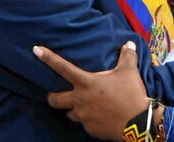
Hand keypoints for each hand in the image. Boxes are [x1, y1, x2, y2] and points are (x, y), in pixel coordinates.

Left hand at [33, 42, 148, 140]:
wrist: (138, 122)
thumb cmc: (131, 94)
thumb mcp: (129, 71)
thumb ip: (127, 56)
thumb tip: (128, 44)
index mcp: (87, 82)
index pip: (63, 67)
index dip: (48, 58)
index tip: (36, 50)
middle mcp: (80, 100)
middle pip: (55, 99)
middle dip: (52, 95)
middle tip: (56, 93)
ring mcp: (83, 116)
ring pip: (70, 113)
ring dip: (74, 108)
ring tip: (84, 105)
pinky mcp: (90, 129)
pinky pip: (84, 123)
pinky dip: (88, 119)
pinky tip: (99, 116)